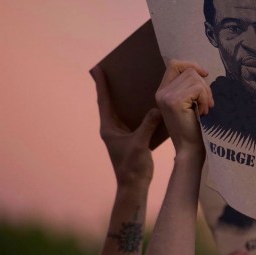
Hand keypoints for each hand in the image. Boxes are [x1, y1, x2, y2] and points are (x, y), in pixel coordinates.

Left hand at [91, 65, 161, 184]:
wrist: (133, 186)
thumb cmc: (132, 167)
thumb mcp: (140, 144)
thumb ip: (147, 125)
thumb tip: (157, 108)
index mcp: (109, 128)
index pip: (104, 101)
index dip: (101, 84)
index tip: (97, 68)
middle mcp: (112, 128)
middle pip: (110, 102)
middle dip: (110, 86)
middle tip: (112, 70)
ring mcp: (121, 133)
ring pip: (121, 110)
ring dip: (123, 97)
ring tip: (128, 82)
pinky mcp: (130, 138)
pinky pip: (132, 118)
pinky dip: (136, 109)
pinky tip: (145, 103)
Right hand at [154, 60, 212, 155]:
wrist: (190, 149)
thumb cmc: (194, 127)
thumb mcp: (189, 103)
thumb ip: (189, 87)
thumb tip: (202, 72)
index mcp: (163, 91)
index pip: (174, 64)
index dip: (191, 65)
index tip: (205, 74)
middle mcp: (161, 92)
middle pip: (189, 71)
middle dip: (204, 85)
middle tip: (208, 103)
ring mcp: (166, 96)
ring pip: (194, 78)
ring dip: (206, 93)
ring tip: (205, 109)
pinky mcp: (174, 101)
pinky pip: (197, 89)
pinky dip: (205, 99)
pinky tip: (203, 112)